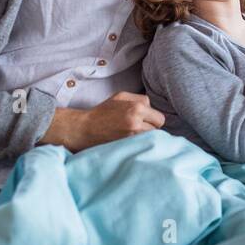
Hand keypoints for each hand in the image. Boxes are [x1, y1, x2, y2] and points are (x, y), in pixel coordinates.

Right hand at [43, 91, 165, 152]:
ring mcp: (132, 136)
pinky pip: (142, 147)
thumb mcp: (121, 96)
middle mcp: (137, 121)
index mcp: (137, 107)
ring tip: (133, 136)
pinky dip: (139, 145)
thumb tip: (153, 109)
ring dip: (145, 138)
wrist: (84, 128)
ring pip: (151, 139)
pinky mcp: (126, 146)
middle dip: (150, 129)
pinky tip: (130, 143)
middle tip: (138, 129)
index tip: (144, 121)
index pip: (160, 118)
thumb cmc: (102, 112)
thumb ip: (140, 99)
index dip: (153, 120)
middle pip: (158, 130)